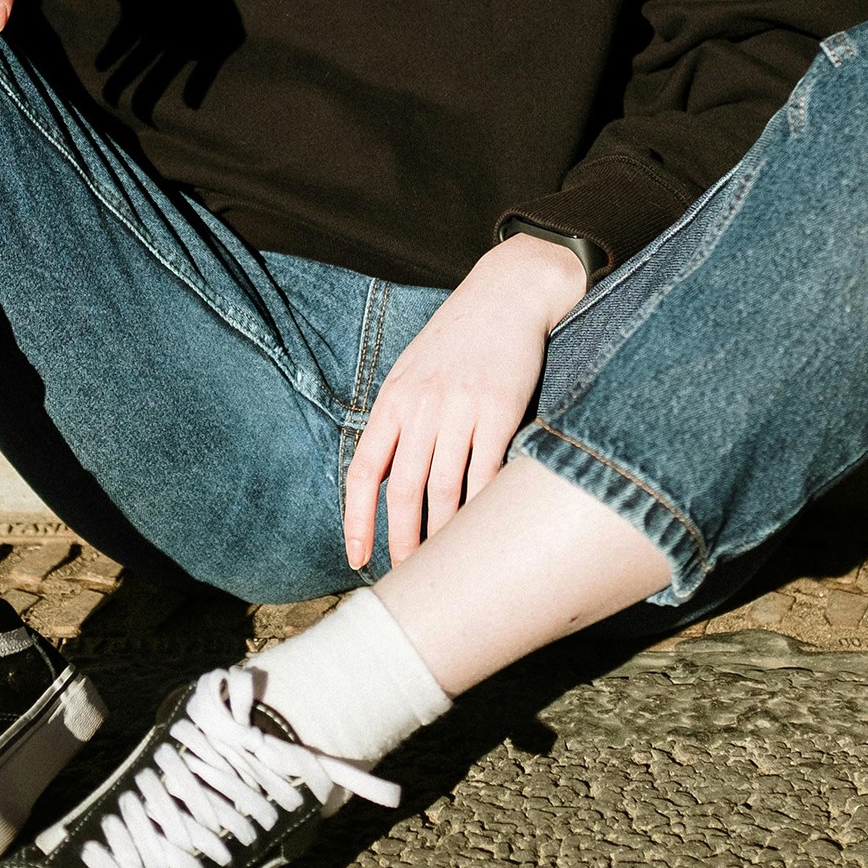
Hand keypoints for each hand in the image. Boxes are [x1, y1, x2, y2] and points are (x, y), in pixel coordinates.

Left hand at [342, 233, 586, 567]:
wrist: (509, 292)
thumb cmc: (461, 336)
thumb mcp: (414, 369)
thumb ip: (401, 417)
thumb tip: (390, 472)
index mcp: (394, 398)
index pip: (364, 470)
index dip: (357, 519)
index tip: (358, 557)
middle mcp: (422, 405)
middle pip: (404, 489)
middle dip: (404, 540)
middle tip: (410, 574)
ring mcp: (461, 407)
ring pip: (445, 488)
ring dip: (444, 533)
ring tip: (447, 562)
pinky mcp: (502, 408)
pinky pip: (488, 470)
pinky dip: (483, 506)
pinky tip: (484, 530)